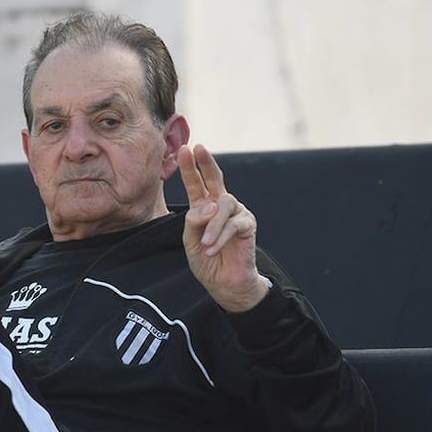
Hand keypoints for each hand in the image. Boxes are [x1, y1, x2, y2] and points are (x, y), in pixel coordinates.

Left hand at [179, 144, 269, 312]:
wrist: (224, 283)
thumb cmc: (206, 260)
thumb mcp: (190, 241)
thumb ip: (193, 221)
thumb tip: (208, 204)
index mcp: (203, 207)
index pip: (195, 184)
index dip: (190, 167)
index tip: (184, 149)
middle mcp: (220, 205)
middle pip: (215, 179)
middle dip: (206, 163)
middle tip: (199, 148)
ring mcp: (236, 213)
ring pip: (223, 205)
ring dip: (212, 225)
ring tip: (205, 244)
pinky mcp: (247, 225)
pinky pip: (233, 224)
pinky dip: (221, 237)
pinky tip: (212, 249)